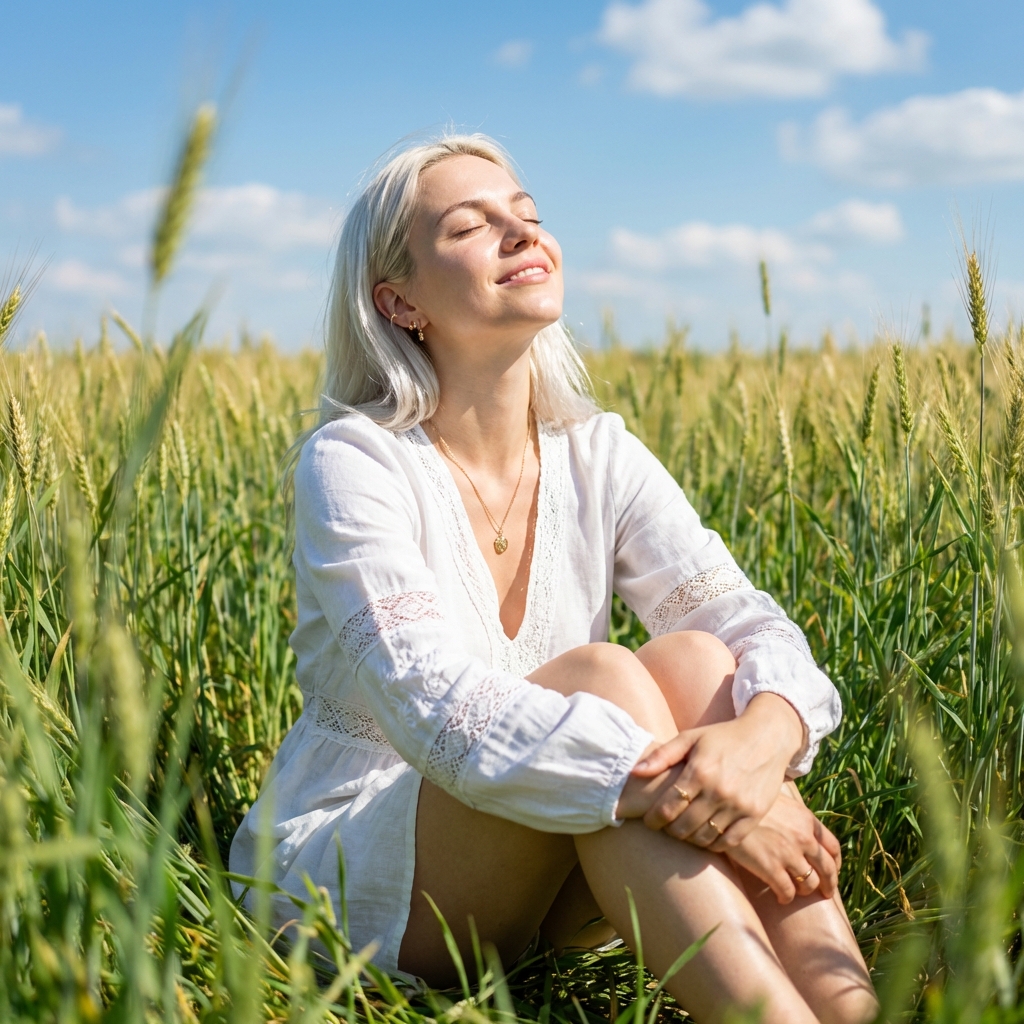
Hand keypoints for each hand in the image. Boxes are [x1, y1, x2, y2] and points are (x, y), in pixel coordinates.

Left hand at [632, 693, 804, 849]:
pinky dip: (713, 844)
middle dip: (669, 830)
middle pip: (683, 827)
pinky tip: (705, 835)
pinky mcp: (754, 815)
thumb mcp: (690, 738)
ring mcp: (739, 805)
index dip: (654, 819)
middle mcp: (719, 791)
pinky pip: (728, 842)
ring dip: (690, 839)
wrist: (767, 737)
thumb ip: (662, 756)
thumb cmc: (722, 737)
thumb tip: (634, 772)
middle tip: (666, 826)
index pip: (668, 808)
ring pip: (704, 838)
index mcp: (700, 771)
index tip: (650, 820)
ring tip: (684, 830)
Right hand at [725, 784, 840, 903]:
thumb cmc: (748, 801)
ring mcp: (788, 855)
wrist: (725, 806)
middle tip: (825, 892)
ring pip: (809, 883)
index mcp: (806, 820)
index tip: (832, 870)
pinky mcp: (771, 868)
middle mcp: (803, 838)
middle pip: (827, 869)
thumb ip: (794, 817)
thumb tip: (800, 829)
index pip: (833, 846)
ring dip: (805, 890)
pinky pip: (788, 891)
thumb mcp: (778, 800)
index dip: (835, 862)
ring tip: (797, 891)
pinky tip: (781, 897)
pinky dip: (787, 897)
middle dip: (828, 884)